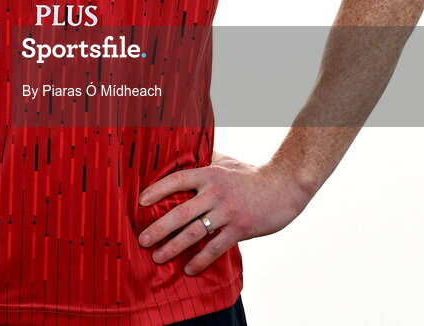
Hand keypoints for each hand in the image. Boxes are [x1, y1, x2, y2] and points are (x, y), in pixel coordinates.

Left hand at [137, 153, 312, 275]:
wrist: (283, 187)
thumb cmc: (251, 174)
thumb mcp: (227, 162)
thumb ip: (206, 161)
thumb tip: (187, 154)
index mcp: (209, 174)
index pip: (177, 180)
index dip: (157, 190)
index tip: (140, 202)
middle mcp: (215, 193)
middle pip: (180, 212)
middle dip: (158, 228)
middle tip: (142, 240)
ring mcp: (227, 212)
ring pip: (194, 233)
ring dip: (173, 247)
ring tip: (158, 257)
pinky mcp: (240, 229)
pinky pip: (215, 248)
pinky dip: (200, 260)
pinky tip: (188, 269)